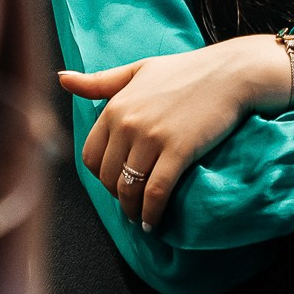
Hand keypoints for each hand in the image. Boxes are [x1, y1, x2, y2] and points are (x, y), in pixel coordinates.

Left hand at [60, 35, 293, 229]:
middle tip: (132, 202)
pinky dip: (152, 213)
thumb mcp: (139, 70)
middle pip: (108, 177)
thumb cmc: (187, 70)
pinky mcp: (178, 151)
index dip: (101, 176)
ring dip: (132, 210)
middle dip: (117, 195)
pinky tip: (154, 223)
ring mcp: (152, 138)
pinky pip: (156, 192)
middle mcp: (128, 123)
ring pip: (130, 188)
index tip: (116, 183)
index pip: (91, 156)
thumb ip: (100, 81)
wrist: (231, 73)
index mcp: (115, 106)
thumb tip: (62, 79)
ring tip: (140, 218)